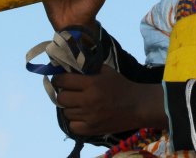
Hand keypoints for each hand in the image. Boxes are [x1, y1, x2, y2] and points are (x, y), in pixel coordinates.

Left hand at [52, 66, 166, 135]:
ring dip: (70, 107)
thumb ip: (87, 69)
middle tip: (70, 92)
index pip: (62, 81)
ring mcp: (89, 116)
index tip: (60, 80)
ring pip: (66, 112)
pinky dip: (75, 121)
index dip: (58, 79)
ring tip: (78, 104)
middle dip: (63, 93)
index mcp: (91, 83)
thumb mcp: (105, 71)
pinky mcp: (92, 129)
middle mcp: (88, 100)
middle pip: (61, 98)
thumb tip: (68, 67)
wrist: (137, 106)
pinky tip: (82, 116)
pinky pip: (72, 126)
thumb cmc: (121, 86)